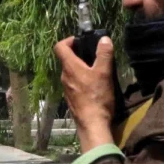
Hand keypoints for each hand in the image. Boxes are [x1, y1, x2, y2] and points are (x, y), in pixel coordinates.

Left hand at [54, 35, 114, 150]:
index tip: (81, 40)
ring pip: (72, 72)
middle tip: (95, 55)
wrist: (92, 123)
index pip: (60, 47)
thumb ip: (104, 54)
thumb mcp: (104, 73)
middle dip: (80, 54)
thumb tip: (104, 39)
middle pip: (67, 59)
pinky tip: (96, 86)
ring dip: (82, 68)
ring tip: (98, 70)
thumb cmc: (97, 97)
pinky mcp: (71, 98)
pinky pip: (75, 83)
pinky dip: (83, 79)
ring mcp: (66, 89)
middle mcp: (64, 77)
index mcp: (69, 67)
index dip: (69, 40)